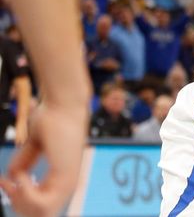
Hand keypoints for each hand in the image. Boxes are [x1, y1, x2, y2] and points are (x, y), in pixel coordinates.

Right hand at [0, 102, 87, 216]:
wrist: (63, 106)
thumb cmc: (51, 119)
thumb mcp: (33, 146)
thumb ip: (25, 162)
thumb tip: (13, 176)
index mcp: (61, 179)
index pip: (39, 208)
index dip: (16, 200)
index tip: (4, 182)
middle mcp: (68, 184)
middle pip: (39, 215)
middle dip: (16, 204)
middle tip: (7, 183)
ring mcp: (69, 182)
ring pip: (40, 214)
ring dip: (19, 200)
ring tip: (16, 179)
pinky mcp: (66, 176)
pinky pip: (41, 204)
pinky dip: (24, 193)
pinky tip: (21, 176)